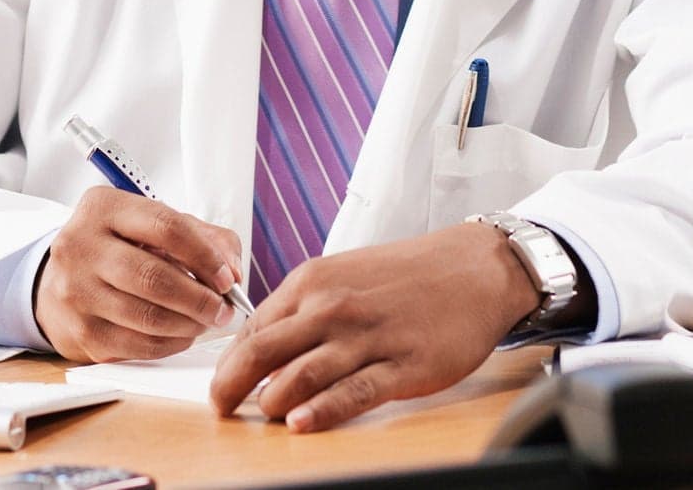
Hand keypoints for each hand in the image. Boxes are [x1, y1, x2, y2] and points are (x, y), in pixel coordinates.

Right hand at [33, 186, 243, 362]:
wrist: (62, 281)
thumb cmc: (119, 249)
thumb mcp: (153, 226)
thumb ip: (203, 237)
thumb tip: (233, 272)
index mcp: (103, 208)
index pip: (165, 227)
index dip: (205, 256)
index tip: (228, 278)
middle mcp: (81, 246)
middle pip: (153, 277)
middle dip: (199, 298)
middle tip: (223, 309)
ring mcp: (76, 291)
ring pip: (147, 317)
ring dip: (189, 324)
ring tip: (206, 321)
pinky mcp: (80, 331)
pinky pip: (138, 345)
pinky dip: (170, 344)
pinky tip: (182, 335)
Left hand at [208, 223, 561, 432]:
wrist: (473, 268)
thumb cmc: (405, 276)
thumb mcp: (342, 275)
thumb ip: (303, 309)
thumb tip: (261, 348)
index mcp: (312, 283)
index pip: (253, 328)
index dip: (229, 363)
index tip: (220, 387)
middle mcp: (332, 307)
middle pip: (263, 352)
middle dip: (232, 386)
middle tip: (222, 411)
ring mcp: (367, 336)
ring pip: (301, 373)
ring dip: (272, 401)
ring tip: (263, 418)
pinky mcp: (401, 364)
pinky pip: (352, 392)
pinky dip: (322, 410)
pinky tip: (302, 424)